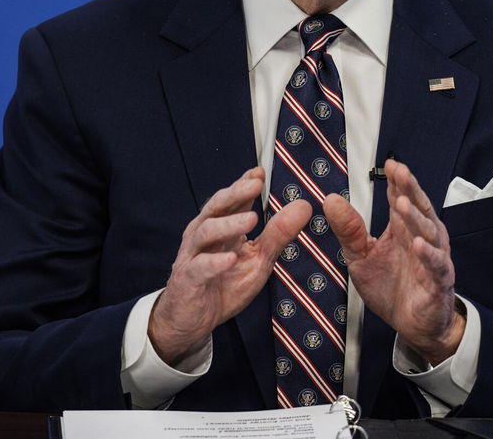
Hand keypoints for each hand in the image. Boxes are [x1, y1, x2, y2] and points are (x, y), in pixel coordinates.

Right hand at [148, 167, 310, 364]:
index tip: (260, 172)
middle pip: (216, 208)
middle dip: (236, 194)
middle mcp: (204, 235)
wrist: (191, 319)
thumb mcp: (258, 259)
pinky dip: (214, 262)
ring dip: (228, 224)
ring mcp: (193, 256)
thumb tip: (303, 205)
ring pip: (206, 232)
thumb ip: (278, 234)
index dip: (244, 184)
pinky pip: (199, 267)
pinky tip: (229, 258)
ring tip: (250, 219)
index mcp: (221, 227)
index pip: (232, 199)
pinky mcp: (188, 279)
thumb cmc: (223, 284)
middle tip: (255, 185)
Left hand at [324, 159, 463, 364]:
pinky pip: (436, 264)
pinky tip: (418, 244)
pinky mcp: (439, 280)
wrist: (411, 324)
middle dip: (409, 189)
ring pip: (428, 232)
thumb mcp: (360, 256)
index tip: (389, 164)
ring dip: (416, 217)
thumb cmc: (390, 287)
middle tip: (400, 172)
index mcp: (402, 228)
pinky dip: (428, 254)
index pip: (401, 198)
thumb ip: (349, 229)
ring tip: (402, 204)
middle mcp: (420, 237)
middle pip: (418, 208)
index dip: (397, 181)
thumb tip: (330, 200)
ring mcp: (432, 257)